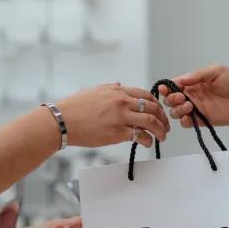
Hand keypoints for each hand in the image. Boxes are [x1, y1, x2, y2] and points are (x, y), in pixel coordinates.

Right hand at [55, 84, 169, 148]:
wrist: (62, 121)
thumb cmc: (74, 107)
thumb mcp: (94, 91)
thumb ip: (110, 88)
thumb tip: (119, 84)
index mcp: (117, 91)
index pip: (145, 95)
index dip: (156, 104)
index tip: (159, 111)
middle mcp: (122, 102)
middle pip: (151, 108)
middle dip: (162, 117)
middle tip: (166, 126)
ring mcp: (120, 117)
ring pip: (150, 121)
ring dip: (160, 130)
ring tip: (162, 136)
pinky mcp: (117, 132)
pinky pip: (140, 135)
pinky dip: (148, 140)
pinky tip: (148, 143)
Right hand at [159, 64, 228, 128]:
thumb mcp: (216, 71)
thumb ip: (198, 75)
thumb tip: (181, 80)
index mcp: (192, 83)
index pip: (173, 85)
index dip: (166, 87)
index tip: (165, 88)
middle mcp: (191, 96)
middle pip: (170, 100)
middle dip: (171, 99)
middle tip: (182, 98)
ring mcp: (196, 109)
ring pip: (176, 112)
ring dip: (177, 109)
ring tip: (189, 106)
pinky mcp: (201, 121)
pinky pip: (186, 123)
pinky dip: (183, 121)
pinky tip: (190, 116)